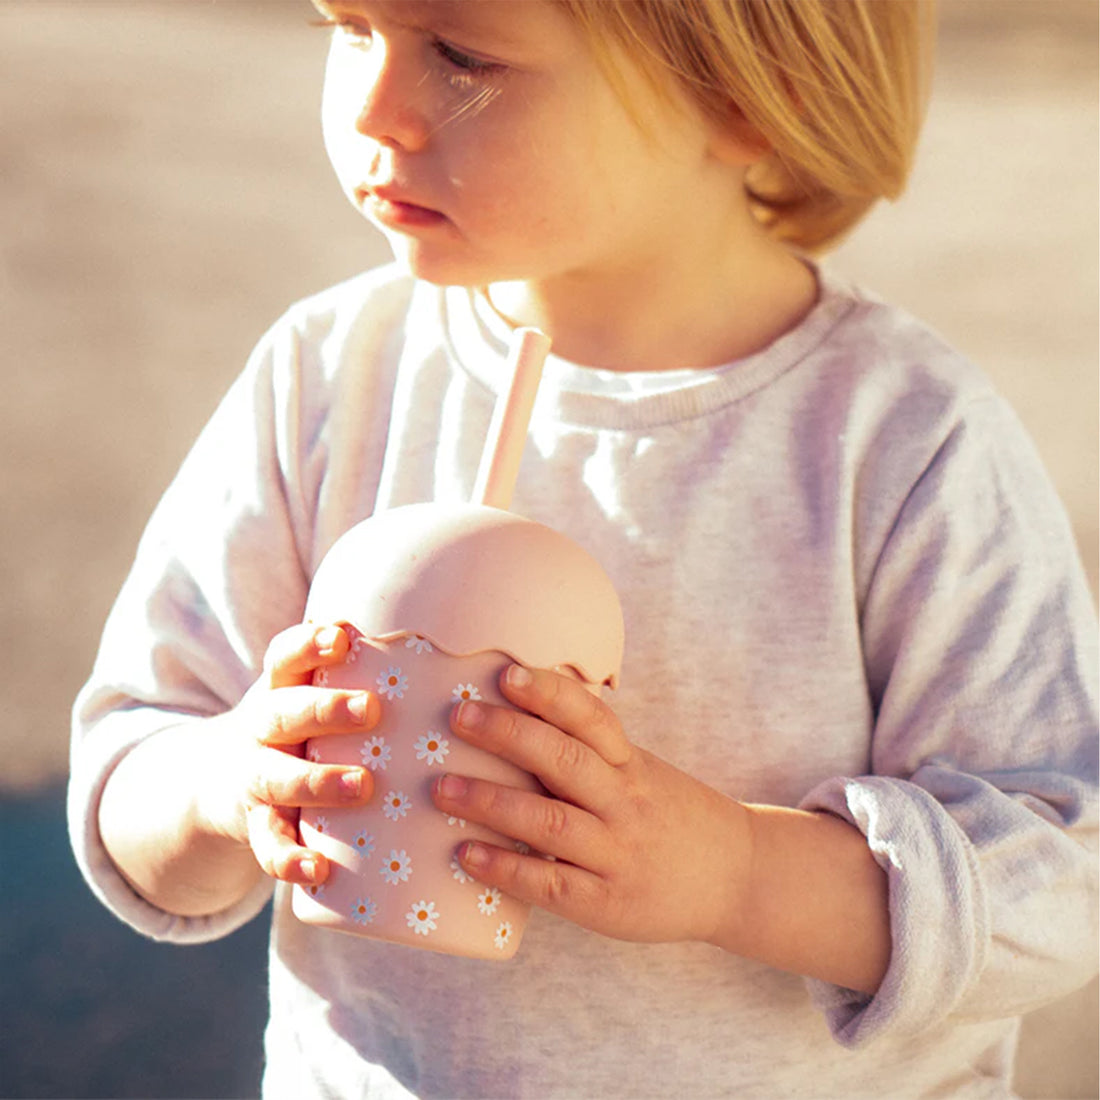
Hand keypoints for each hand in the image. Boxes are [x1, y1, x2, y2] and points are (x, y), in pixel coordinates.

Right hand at [196, 622, 379, 887]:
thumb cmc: (310, 727)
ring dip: (318, 781)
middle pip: (282, 711)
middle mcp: (263, 727)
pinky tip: (317, 868)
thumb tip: (470, 656)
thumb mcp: (323, 690)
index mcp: (283, 687)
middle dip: (325, 709)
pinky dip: (288, 858)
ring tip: (363, 785)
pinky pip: (266, 845)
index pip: (286, 655)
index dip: (309, 643)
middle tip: (372, 708)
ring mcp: (255, 777)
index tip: (344, 636)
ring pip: (275, 777)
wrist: (225, 779)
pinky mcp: (257, 825)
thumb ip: (376, 674)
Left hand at [431, 664, 751, 945]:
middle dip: (508, 734)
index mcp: (631, 763)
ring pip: (550, 821)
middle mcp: (626, 802)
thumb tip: (510, 716)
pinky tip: (466, 855)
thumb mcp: (641, 772)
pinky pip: (550, 884)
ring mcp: (617, 853)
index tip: (506, 673)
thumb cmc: (669, 816)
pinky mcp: (605, 902)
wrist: (736, 878)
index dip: (549, 693)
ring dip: (491, 802)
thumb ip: (589, 752)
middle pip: (564, 760)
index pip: (591, 717)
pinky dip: (506, 868)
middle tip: (458, 717)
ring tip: (442, 788)